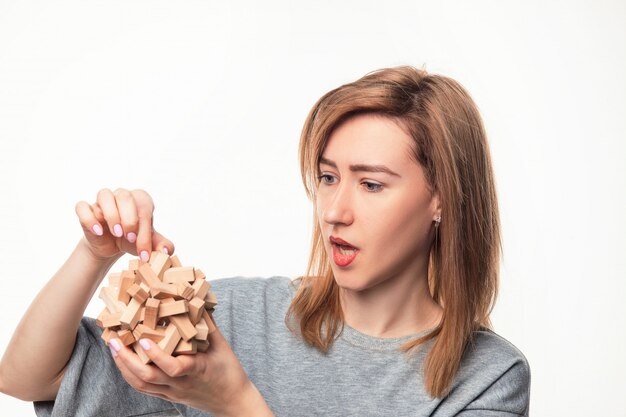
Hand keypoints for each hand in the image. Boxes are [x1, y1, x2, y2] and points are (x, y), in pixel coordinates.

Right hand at [74, 188, 173, 261]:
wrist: (111, 246)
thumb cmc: (131, 240)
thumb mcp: (147, 243)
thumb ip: (160, 245)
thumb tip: (167, 251)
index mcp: (139, 200)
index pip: (143, 209)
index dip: (145, 233)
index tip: (144, 252)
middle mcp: (121, 195)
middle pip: (125, 196)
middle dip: (129, 219)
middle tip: (130, 238)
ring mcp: (102, 201)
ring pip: (104, 195)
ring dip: (111, 215)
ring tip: (117, 233)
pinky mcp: (86, 210)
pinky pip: (83, 206)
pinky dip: (90, 219)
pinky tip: (99, 232)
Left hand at [108, 319, 273, 416]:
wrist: (232, 400)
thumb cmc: (229, 371)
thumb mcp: (221, 345)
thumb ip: (207, 324)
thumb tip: (195, 299)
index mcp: (195, 371)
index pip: (172, 367)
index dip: (156, 355)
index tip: (143, 340)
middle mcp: (179, 384)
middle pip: (147, 377)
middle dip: (126, 359)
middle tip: (113, 340)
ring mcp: (172, 392)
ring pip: (141, 384)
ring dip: (123, 365)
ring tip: (113, 347)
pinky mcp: (168, 396)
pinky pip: (144, 388)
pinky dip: (130, 374)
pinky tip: (123, 360)